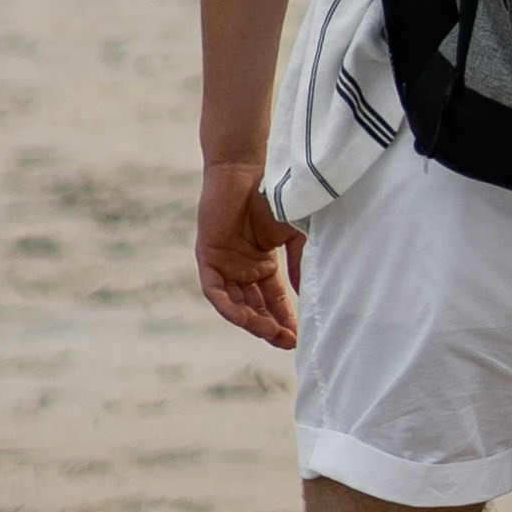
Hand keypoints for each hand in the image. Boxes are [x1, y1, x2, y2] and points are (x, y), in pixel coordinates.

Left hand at [195, 154, 304, 349]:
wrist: (249, 168)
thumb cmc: (275, 197)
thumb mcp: (294, 236)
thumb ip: (298, 266)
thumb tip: (304, 296)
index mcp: (262, 265)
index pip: (274, 301)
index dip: (285, 320)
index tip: (299, 337)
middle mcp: (242, 269)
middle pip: (256, 308)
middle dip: (271, 327)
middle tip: (287, 342)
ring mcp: (225, 265)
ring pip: (235, 304)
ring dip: (252, 321)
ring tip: (271, 333)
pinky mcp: (208, 257)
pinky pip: (215, 291)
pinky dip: (227, 306)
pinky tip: (243, 318)